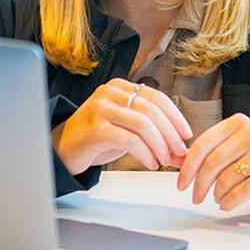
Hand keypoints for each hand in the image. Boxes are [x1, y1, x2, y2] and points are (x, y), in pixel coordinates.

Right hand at [51, 78, 192, 174]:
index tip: (186, 134)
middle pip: (152, 110)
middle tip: (179, 152)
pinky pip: (129, 139)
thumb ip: (153, 135)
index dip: (175, 115)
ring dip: (160, 145)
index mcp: (120, 87)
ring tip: (165, 159)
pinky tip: (150, 162)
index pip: (156, 96)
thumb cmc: (97, 138)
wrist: (62, 148)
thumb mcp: (127, 130)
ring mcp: (101, 108)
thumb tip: (181, 151)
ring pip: (143, 123)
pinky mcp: (95, 128)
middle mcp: (110, 92)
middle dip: (170, 134)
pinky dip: (145, 153)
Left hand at [177, 113, 249, 210]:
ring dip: (216, 194)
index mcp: (237, 122)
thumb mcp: (235, 144)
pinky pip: (239, 192)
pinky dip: (228, 202)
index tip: (181, 182)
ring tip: (217, 196)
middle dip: (199, 184)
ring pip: (225, 179)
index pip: (203, 144)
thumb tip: (178, 162)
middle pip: (212, 163)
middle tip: (195, 196)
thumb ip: (211, 150)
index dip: (188, 166)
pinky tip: (226, 203)